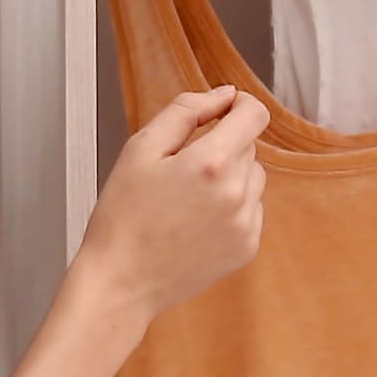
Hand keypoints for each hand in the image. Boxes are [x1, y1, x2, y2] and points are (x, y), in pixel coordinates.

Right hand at [72, 84, 268, 319]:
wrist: (121, 281)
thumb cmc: (123, 216)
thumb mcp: (141, 149)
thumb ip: (185, 112)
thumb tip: (224, 95)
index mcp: (211, 163)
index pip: (254, 115)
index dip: (239, 105)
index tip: (222, 111)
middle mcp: (237, 194)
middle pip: (249, 147)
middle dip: (222, 147)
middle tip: (179, 170)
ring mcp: (246, 224)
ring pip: (253, 178)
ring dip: (229, 177)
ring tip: (187, 198)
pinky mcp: (247, 248)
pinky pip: (251, 210)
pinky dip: (230, 208)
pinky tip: (195, 221)